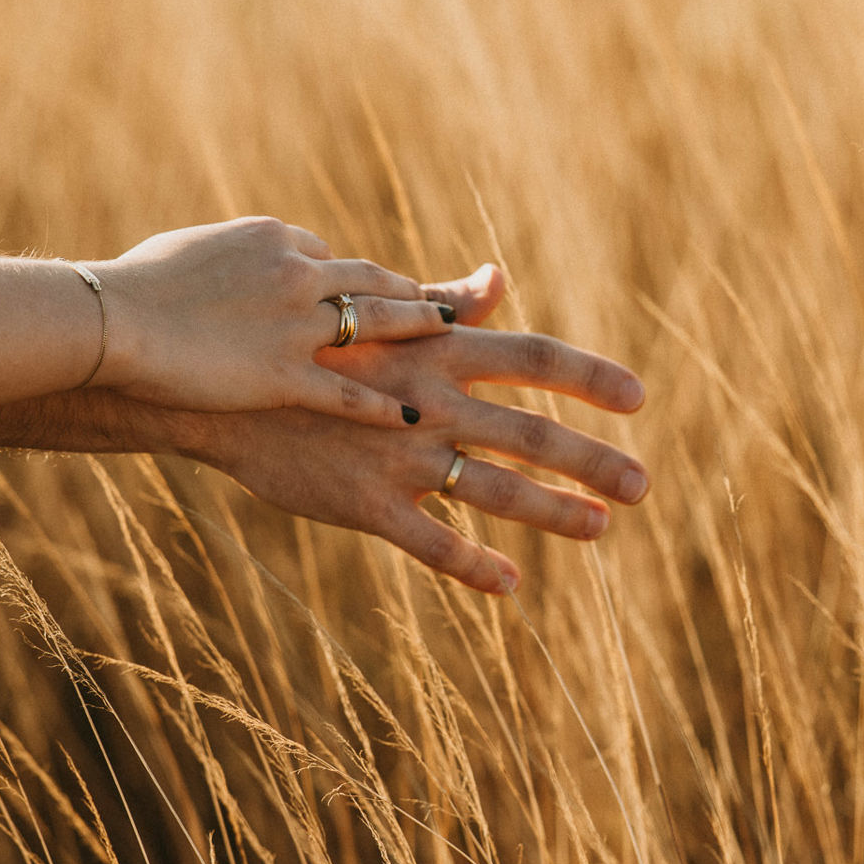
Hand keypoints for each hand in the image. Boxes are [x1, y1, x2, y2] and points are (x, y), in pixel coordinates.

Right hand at [93, 216, 455, 422]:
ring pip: (376, 326)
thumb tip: (235, 261)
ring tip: (448, 333)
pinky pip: (349, 394)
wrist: (111, 319)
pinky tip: (411, 416)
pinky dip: (385, 406)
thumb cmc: (134, 285)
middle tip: (438, 302)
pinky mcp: (285, 376)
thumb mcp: (189, 250)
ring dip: (418, 328)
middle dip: (407, 291)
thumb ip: (226, 256)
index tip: (364, 286)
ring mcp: (297, 328)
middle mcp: (297, 275)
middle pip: (369, 281)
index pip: (325, 252)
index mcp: (273, 239)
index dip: (344, 273)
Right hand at [186, 265, 647, 592]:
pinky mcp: (365, 502)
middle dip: (592, 460)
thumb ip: (445, 304)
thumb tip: (498, 278)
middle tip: (644, 483)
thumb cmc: (307, 347)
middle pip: (530, 433)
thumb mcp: (376, 315)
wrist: (220, 392)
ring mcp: (399, 456)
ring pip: (493, 491)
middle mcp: (430, 403)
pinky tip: (510, 585)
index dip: (589, 377)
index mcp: (438, 352)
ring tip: (603, 528)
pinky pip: (429, 542)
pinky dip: (471, 565)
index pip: (532, 358)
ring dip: (554, 512)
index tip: (639, 397)